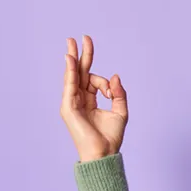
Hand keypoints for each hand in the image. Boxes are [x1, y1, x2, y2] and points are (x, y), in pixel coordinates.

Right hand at [60, 35, 128, 161]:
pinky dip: (69, 71)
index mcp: (90, 100)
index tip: (112, 92)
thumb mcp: (121, 111)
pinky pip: (69, 86)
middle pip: (79, 73)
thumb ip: (118, 93)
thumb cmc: (111, 137)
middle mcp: (79, 99)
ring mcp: (72, 103)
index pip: (95, 81)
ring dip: (73, 58)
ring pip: (73, 76)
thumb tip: (114, 75)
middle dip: (81, 55)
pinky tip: (69, 58)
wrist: (104, 153)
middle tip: (81, 37)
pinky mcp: (69, 108)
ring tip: (71, 41)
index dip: (106, 83)